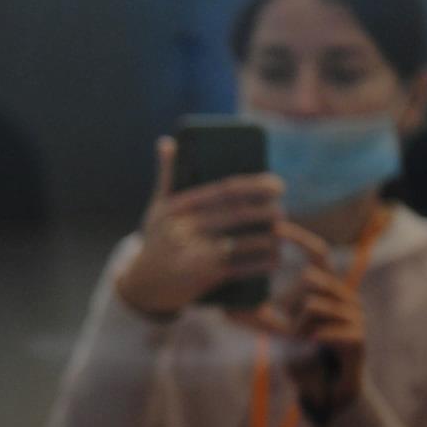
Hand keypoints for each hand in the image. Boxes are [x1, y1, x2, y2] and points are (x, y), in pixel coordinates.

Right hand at [115, 136, 283, 315]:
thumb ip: (166, 176)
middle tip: (281, 210)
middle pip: (239, 215)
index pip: (225, 190)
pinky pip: (243, 267)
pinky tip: (275, 258)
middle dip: (267, 212)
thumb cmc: (156, 241)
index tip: (277, 185)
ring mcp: (196, 252)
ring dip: (270, 238)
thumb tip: (167, 141)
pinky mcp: (204, 275)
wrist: (144, 285)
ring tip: (282, 234)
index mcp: (179, 206)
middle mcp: (187, 226)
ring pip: (245, 242)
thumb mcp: (157, 208)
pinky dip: (263, 263)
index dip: (256, 185)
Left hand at [231, 222, 364, 421]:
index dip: (300, 238)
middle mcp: (346, 295)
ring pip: (312, 304)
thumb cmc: (301, 353)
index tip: (276, 226)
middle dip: (289, 301)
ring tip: (301, 340)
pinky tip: (312, 346)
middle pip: (310, 278)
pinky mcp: (358, 338)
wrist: (326, 389)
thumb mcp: (275, 329)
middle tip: (289, 325)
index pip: (318, 253)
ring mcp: (356, 315)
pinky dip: (309, 339)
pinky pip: (321, 329)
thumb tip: (222, 305)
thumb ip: (255, 315)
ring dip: (297, 326)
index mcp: (329, 288)